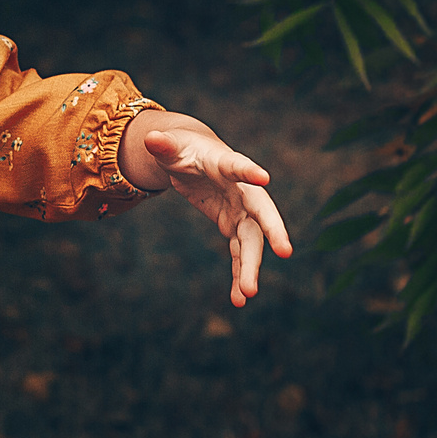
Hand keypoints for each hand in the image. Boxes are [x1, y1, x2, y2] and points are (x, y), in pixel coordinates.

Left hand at [122, 111, 292, 306]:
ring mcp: (240, 210)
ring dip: (250, 266)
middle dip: (273, 231)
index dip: (250, 171)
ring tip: (248, 294)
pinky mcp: (232, 225)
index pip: (239, 167)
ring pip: (251, 241)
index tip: (264, 177)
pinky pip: (238, 253)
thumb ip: (163, 145)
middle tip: (285, 252)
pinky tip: (238, 299)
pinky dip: (238, 273)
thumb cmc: (182, 148)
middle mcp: (242, 190)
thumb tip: (151, 138)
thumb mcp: (170, 146)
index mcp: (226, 164)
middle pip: (260, 212)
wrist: (191, 158)